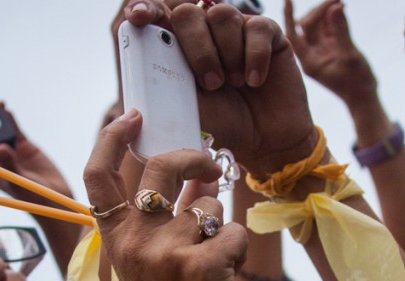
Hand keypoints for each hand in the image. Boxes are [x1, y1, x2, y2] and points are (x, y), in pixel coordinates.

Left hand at [0, 102, 74, 206]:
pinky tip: (5, 109)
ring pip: (0, 131)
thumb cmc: (33, 197)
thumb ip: (9, 165)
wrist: (55, 198)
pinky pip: (15, 130)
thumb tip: (0, 147)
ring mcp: (11, 152)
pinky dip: (10, 120)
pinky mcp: (24, 147)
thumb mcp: (19, 182)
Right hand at [83, 109, 247, 280]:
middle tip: (211, 168)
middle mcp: (134, 242)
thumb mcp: (146, 272)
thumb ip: (159, 224)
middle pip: (161, 166)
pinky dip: (236, 252)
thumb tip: (192, 178)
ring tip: (210, 267)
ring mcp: (167, 252)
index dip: (113, 137)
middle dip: (193, 157)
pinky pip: (231, 232)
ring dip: (217, 228)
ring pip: (207, 207)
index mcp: (113, 243)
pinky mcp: (204, 264)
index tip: (133, 115)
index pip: (99, 176)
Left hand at [124, 2, 317, 176]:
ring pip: (222, 15)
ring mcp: (236, 31)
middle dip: (196, 47)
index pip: (158, 16)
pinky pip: (257, 28)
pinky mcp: (267, 36)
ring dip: (227, 54)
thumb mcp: (185, 112)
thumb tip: (139, 71)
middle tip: (211, 83)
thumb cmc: (223, 126)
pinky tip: (255, 81)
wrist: (264, 142)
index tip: (137, 16)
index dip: (146, 10)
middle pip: (188, 12)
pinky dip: (255, 56)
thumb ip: (164, 87)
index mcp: (179, 49)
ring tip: (235, 84)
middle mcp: (205, 34)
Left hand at [284, 0, 377, 108]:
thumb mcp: (349, 56)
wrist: (364, 98)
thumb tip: (334, 7)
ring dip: (327, 10)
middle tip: (336, 0)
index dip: (289, 16)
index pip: (293, 35)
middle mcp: (312, 54)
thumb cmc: (357, 83)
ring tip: (340, 1)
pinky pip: (330, 27)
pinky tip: (342, 7)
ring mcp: (322, 50)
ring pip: (319, 24)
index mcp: (309, 61)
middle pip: (308, 25)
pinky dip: (335, 16)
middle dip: (320, 10)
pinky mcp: (333, 47)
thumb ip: (341, 31)